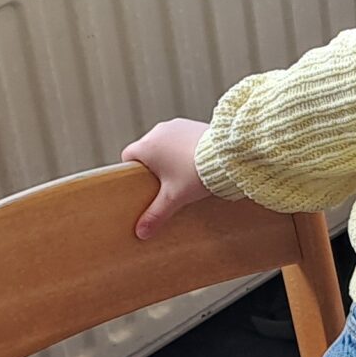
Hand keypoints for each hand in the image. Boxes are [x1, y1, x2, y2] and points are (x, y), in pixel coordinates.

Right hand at [119, 117, 219, 238]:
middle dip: (153, 166)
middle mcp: (157, 131)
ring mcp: (175, 125)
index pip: (128, 156)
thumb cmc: (196, 174)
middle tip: (165, 183)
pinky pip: (179, 136)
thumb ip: (156, 214)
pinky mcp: (191, 124)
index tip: (144, 184)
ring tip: (182, 173)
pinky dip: (182, 147)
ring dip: (168, 155)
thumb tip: (141, 232)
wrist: (227, 155)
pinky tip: (193, 161)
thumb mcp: (174, 197)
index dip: (133, 172)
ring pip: (163, 142)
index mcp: (147, 146)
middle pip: (146, 149)